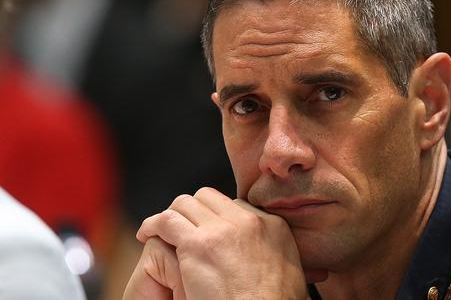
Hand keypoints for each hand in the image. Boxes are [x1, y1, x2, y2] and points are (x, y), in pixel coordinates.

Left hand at [124, 187, 307, 299]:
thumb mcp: (287, 270)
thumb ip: (270, 250)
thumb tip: (260, 250)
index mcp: (273, 226)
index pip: (236, 206)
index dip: (217, 218)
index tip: (207, 233)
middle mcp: (249, 221)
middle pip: (210, 198)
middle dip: (192, 211)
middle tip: (181, 229)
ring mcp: (223, 231)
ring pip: (186, 204)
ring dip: (171, 216)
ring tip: (159, 230)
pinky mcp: (197, 245)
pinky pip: (166, 221)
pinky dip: (152, 225)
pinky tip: (146, 234)